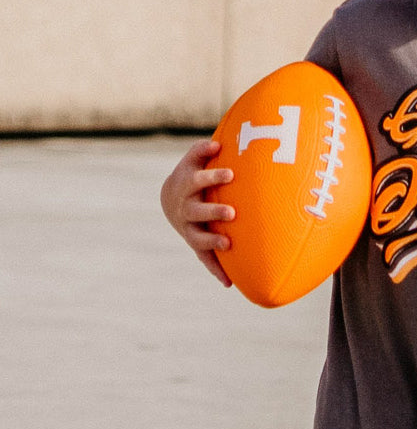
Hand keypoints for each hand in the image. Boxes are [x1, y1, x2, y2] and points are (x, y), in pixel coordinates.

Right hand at [159, 139, 234, 286]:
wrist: (171, 200)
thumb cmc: (191, 175)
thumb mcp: (192, 161)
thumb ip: (202, 151)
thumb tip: (218, 144)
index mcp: (186, 187)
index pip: (198, 181)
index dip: (213, 177)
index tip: (230, 174)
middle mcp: (185, 210)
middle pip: (197, 212)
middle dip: (214, 212)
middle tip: (232, 213)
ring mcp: (190, 230)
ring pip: (198, 239)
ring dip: (212, 243)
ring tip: (228, 245)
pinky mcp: (197, 244)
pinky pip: (205, 260)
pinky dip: (216, 271)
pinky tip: (229, 283)